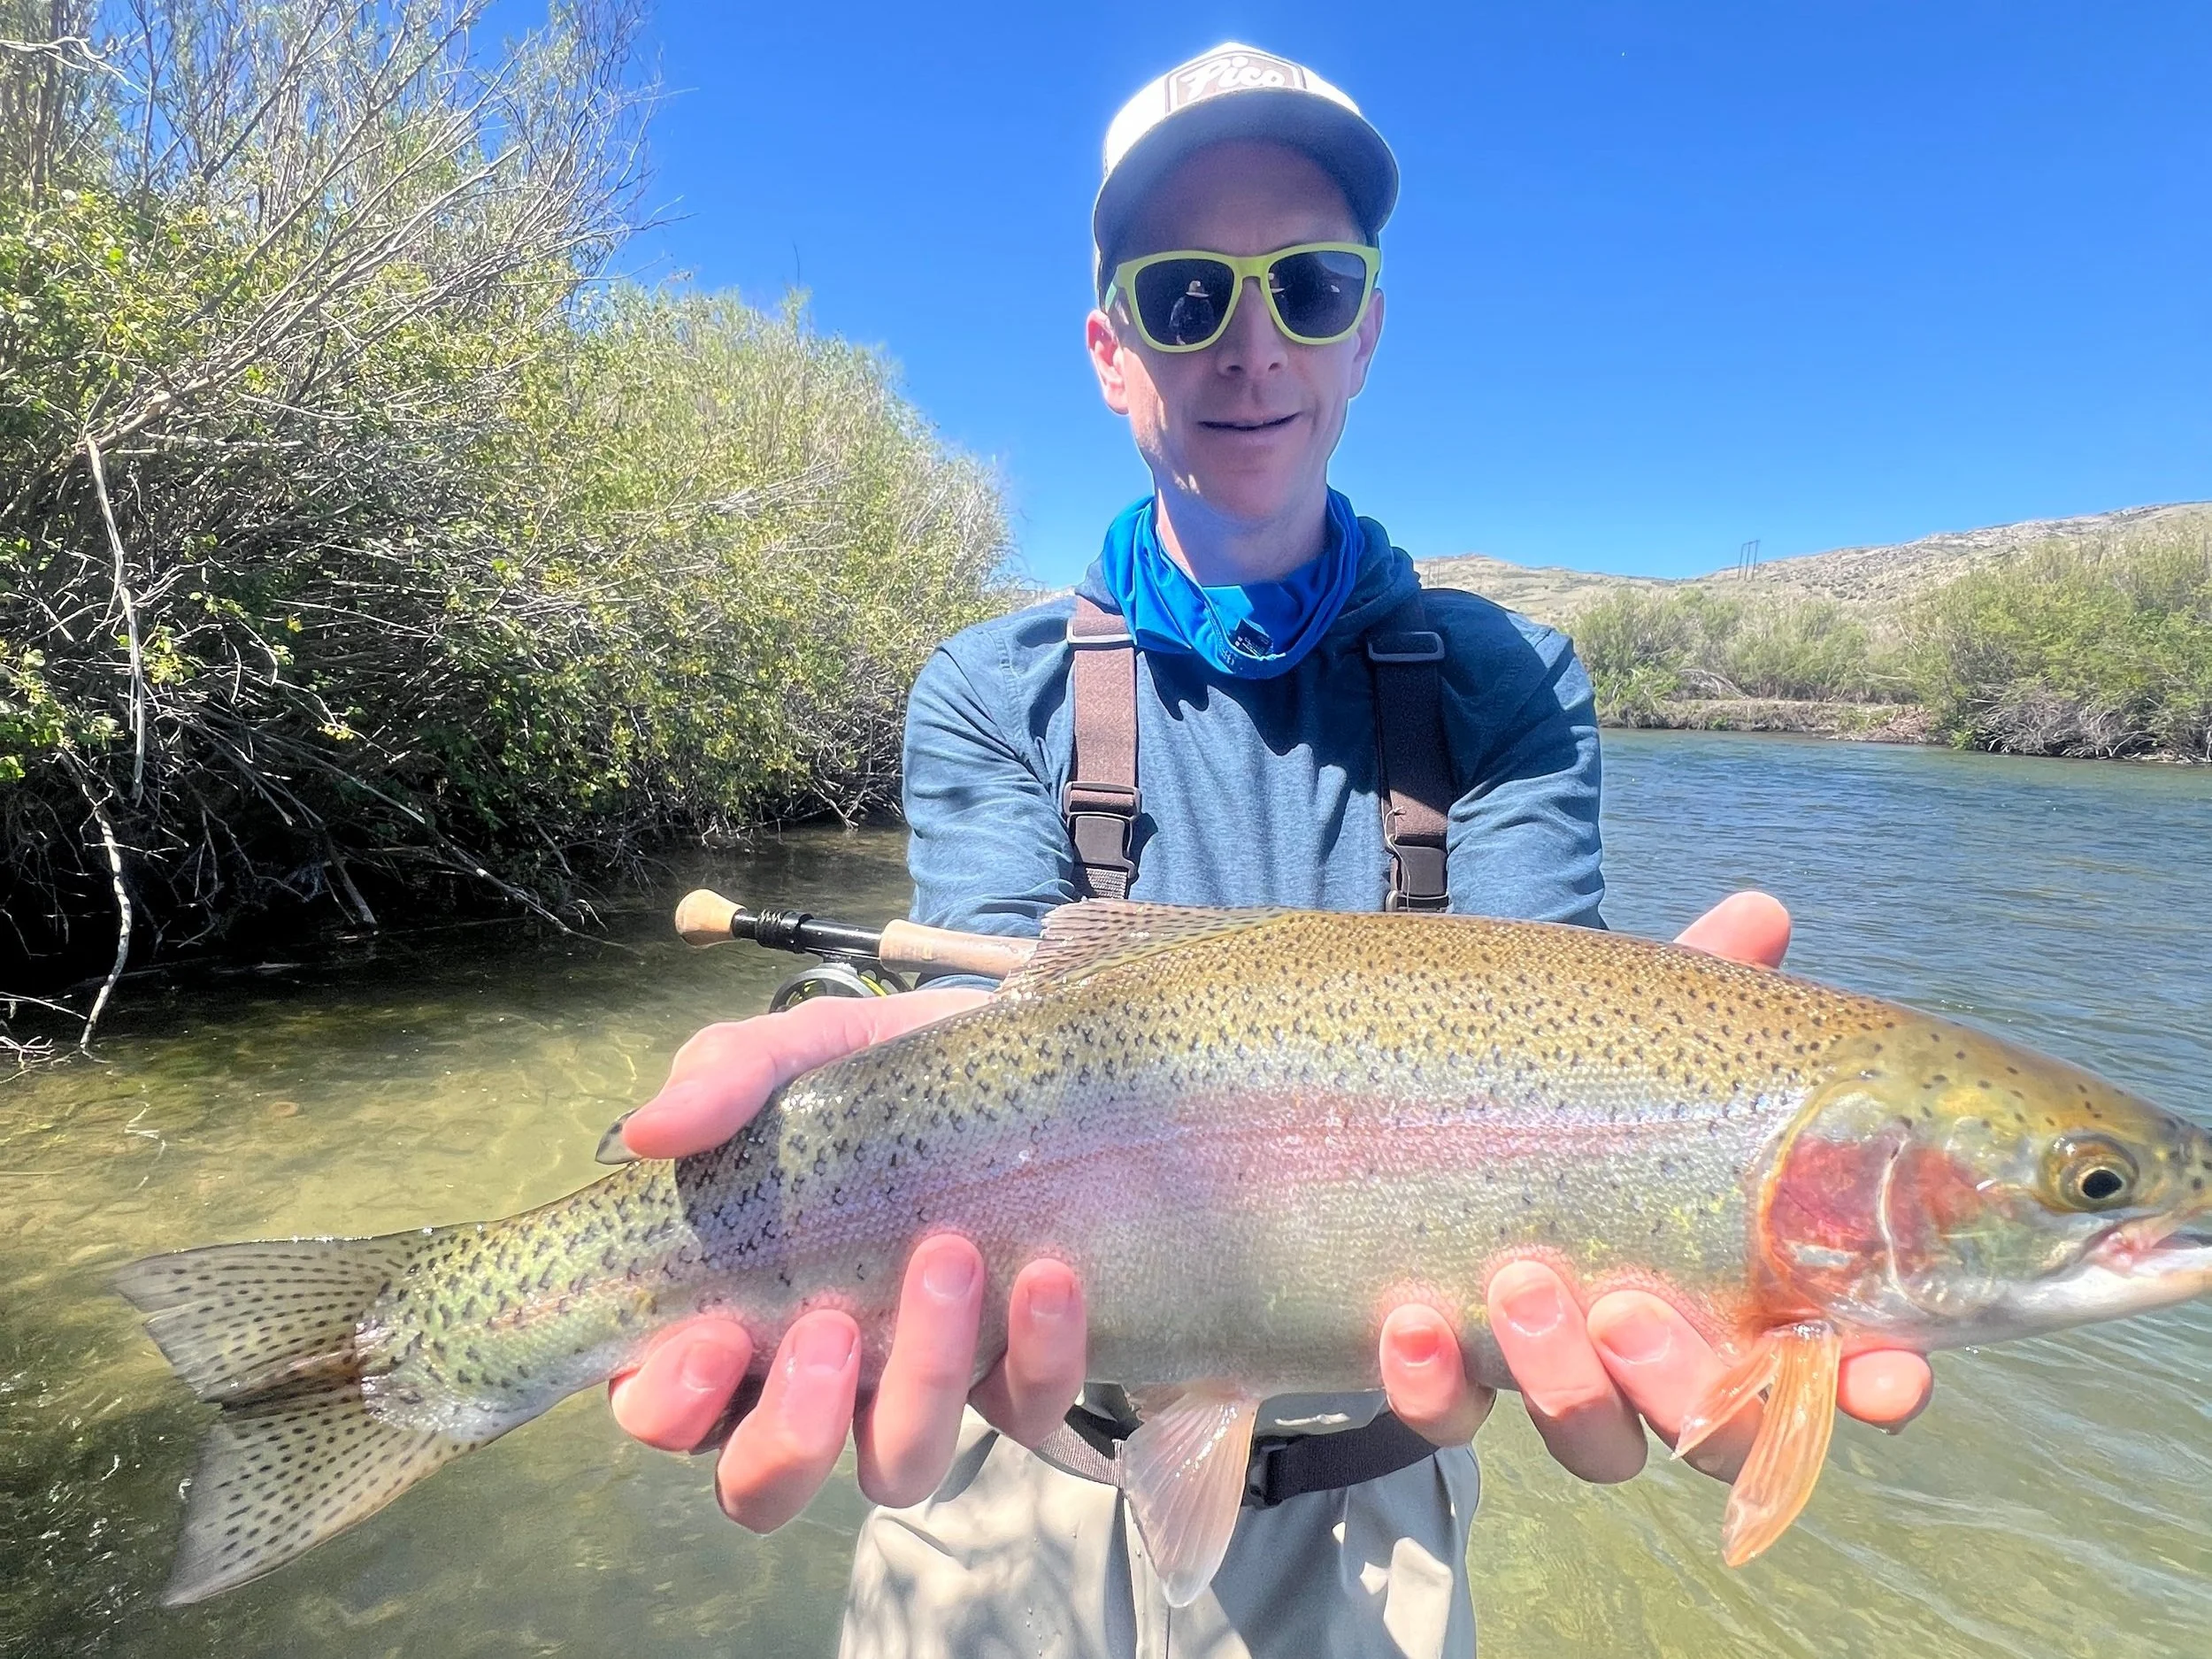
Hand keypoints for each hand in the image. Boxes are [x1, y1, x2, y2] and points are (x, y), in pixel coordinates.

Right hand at [605, 990, 1089, 1529]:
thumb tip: (650, 1131)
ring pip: (899, 1466)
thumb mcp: (798, 1054)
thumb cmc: (873, 1075)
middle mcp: (814, 1381)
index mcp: (728, 1319)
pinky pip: (1025, 1413)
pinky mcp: (1015, 1374)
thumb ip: (724, 1077)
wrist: (1013, 1053)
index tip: (714, 1336)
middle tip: (828, 1330)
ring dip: (921, 1381)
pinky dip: (1039, 1357)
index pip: (667, 1413)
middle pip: (765, 1486)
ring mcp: (915, 1387)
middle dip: (791, 1433)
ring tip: (946, 1261)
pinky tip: (1045, 1277)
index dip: (674, 1404)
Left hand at [1378, 891, 1936, 1481]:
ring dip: (1563, 1381)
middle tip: (1628, 1308)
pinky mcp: (1451, 1387)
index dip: (1867, 1386)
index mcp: (1730, 1285)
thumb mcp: (1632, 1042)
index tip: (1882, 1378)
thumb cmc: (1565, 1094)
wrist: (1398, 1133)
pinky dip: (1435, 1385)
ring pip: (1596, 1441)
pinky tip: (1410, 1321)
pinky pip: (1451, 1419)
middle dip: (1682, 1385)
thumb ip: (1700, 990)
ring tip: (1519, 1281)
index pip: (1825, 1365)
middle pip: (1712, 1429)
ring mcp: (1555, 1380)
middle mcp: (1655, 1355)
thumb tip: (1758, 912)